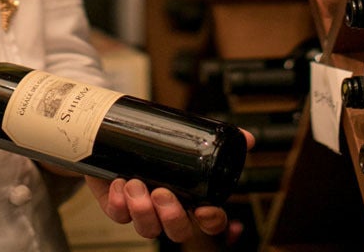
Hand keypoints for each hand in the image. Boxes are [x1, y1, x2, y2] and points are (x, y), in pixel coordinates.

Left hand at [85, 129, 254, 243]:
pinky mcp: (117, 206)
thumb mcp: (186, 136)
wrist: (116, 131)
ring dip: (141, 210)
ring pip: (147, 228)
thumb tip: (248, 138)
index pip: (210, 221)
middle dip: (171, 217)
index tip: (204, 210)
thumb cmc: (157, 140)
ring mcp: (142, 210)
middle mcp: (168, 209)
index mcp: (191, 197)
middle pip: (177, 231)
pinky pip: (119, 215)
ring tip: (134, 183)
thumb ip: (215, 137)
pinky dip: (117, 202)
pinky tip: (118, 183)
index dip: (211, 221)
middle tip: (162, 193)